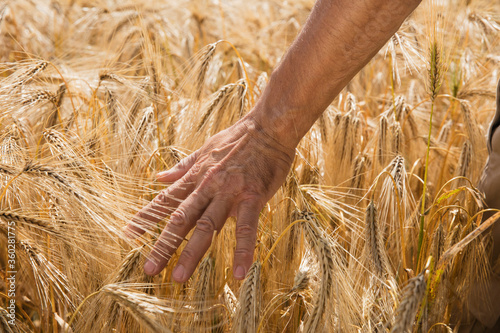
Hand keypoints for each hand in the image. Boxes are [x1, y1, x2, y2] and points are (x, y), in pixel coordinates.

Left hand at [124, 114, 294, 281]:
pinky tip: (238, 272)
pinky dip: (242, 250)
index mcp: (196, 177)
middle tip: (150, 268)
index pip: (167, 200)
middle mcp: (207, 186)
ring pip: (207, 226)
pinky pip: (247, 228)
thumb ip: (182, 167)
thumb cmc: (238, 138)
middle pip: (181, 219)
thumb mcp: (204, 149)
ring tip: (179, 277)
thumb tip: (158, 178)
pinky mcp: (252, 197)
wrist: (268, 126)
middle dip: (164, 244)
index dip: (147, 218)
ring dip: (192, 252)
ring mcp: (229, 192)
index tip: (128, 235)